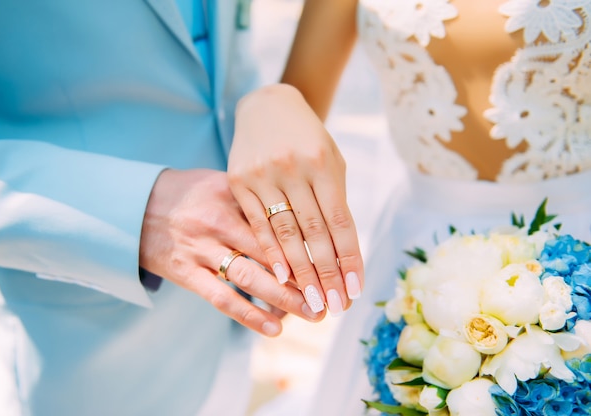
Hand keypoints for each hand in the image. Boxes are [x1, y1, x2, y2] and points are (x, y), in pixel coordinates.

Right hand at [139, 168, 323, 336]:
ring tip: (314, 313)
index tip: (337, 258)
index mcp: (231, 194)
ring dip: (284, 298)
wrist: (133, 206)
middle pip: (270, 250)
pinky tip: (274, 328)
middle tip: (334, 291)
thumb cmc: (187, 192)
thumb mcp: (220, 181)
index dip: (309, 241)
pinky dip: (249, 315)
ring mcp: (199, 248)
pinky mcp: (184, 272)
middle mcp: (217, 221)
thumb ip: (256, 195)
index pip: (278, 220)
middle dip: (305, 273)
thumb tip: (302, 210)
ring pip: (250, 277)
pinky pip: (220, 297)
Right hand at [227, 84, 363, 317]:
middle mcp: (293, 168)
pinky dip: (270, 253)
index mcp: (323, 163)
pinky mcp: (238, 181)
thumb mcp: (330, 160)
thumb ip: (335, 200)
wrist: (267, 106)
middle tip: (334, 308)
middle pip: (313, 233)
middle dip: (326, 274)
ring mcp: (262, 174)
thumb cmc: (308, 139)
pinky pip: (256, 224)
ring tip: (311, 302)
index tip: (354, 291)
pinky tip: (281, 278)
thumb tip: (343, 252)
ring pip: (284, 234)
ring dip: (299, 273)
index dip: (349, 258)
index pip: (340, 221)